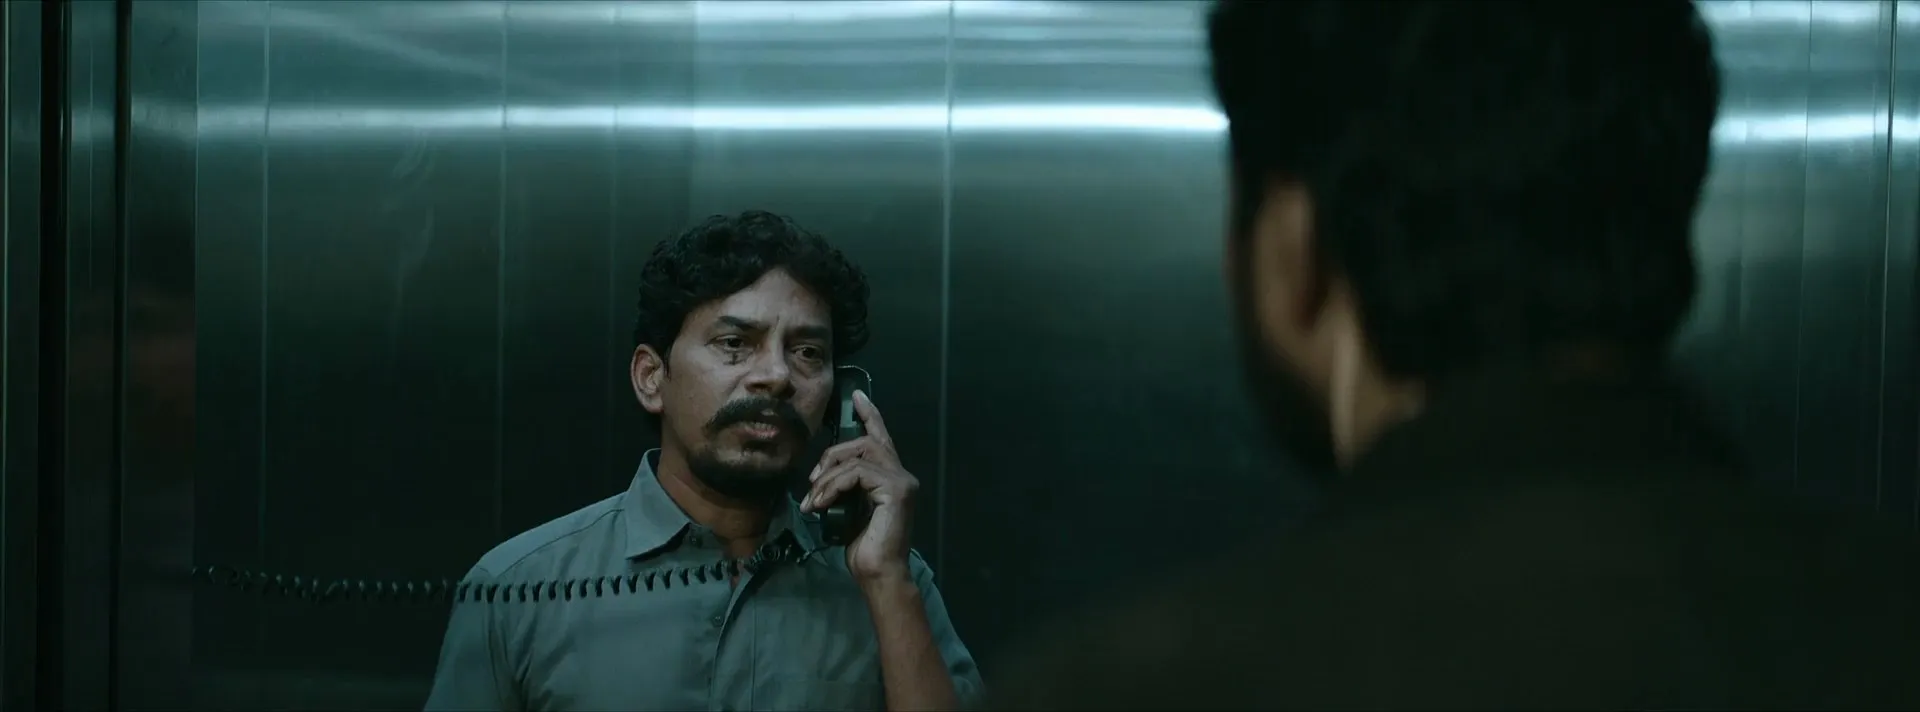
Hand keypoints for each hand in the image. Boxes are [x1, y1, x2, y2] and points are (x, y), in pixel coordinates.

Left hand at [799, 390, 918, 584]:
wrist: (878, 574)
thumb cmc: (863, 548)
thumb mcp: (847, 510)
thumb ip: (843, 487)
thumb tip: (821, 478)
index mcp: (891, 478)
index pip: (880, 438)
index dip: (869, 414)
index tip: (856, 396)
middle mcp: (901, 475)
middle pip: (864, 442)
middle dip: (832, 455)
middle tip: (812, 481)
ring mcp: (902, 481)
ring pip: (858, 455)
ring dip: (827, 476)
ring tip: (813, 500)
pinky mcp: (896, 490)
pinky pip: (856, 473)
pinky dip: (833, 485)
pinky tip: (821, 504)